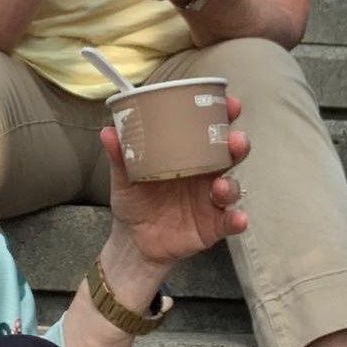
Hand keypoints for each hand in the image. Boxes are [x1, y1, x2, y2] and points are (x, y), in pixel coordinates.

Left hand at [103, 95, 248, 269]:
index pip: (210, 132)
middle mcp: (205, 175)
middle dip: (237, 145)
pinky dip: (237, 220)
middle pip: (229, 155)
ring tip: (220, 186)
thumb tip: (109, 131)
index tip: (229, 104)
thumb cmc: (134, 203)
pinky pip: (231, 222)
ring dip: (231, 185)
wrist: (133, 242)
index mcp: (188, 157)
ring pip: (231, 187)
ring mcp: (211, 201)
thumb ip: (120, 157)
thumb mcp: (124, 179)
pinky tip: (238, 219)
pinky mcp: (213, 227)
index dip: (223, 116)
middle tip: (235, 139)